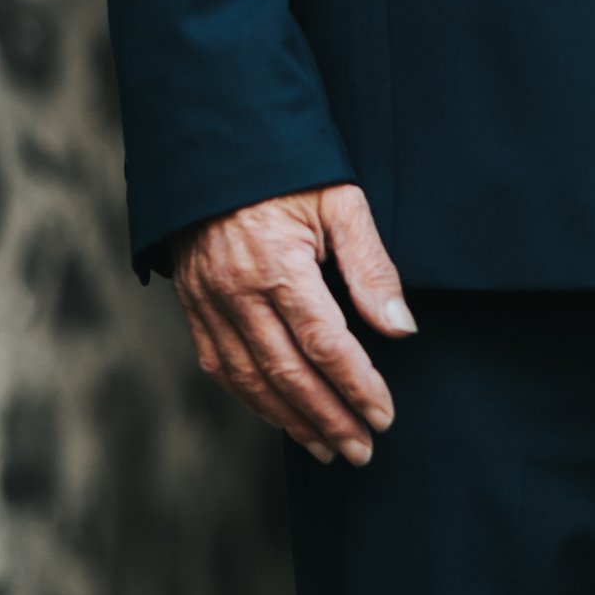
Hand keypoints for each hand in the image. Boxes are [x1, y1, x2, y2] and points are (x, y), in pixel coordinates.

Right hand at [172, 184, 413, 465]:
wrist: (213, 144)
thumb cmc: (285, 169)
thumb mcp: (340, 201)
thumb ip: (371, 267)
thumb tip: (402, 329)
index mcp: (277, 265)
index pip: (324, 343)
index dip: (357, 385)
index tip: (384, 416)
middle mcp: (236, 292)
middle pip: (287, 373)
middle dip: (329, 419)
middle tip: (363, 450)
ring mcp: (207, 302)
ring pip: (250, 380)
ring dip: (292, 421)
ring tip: (329, 449)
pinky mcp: (192, 305)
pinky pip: (220, 367)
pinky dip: (253, 400)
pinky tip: (282, 418)